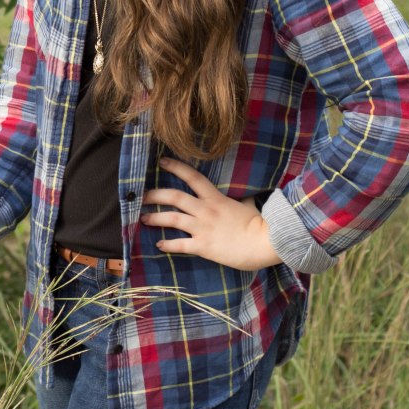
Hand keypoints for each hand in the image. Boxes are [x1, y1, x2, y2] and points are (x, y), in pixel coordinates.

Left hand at [140, 158, 281, 271]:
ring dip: (155, 218)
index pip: (192, 177)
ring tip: (143, 218)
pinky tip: (159, 246)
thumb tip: (242, 195)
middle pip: (174, 197)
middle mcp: (206, 210)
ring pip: (172, 218)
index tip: (161, 161)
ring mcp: (204, 228)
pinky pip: (180, 245)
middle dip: (155, 195)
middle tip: (141, 196)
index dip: (176, 167)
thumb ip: (238, 199)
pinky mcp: (204, 246)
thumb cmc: (258, 224)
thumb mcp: (246, 205)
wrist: (266, 242)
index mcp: (215, 198)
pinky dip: (168, 245)